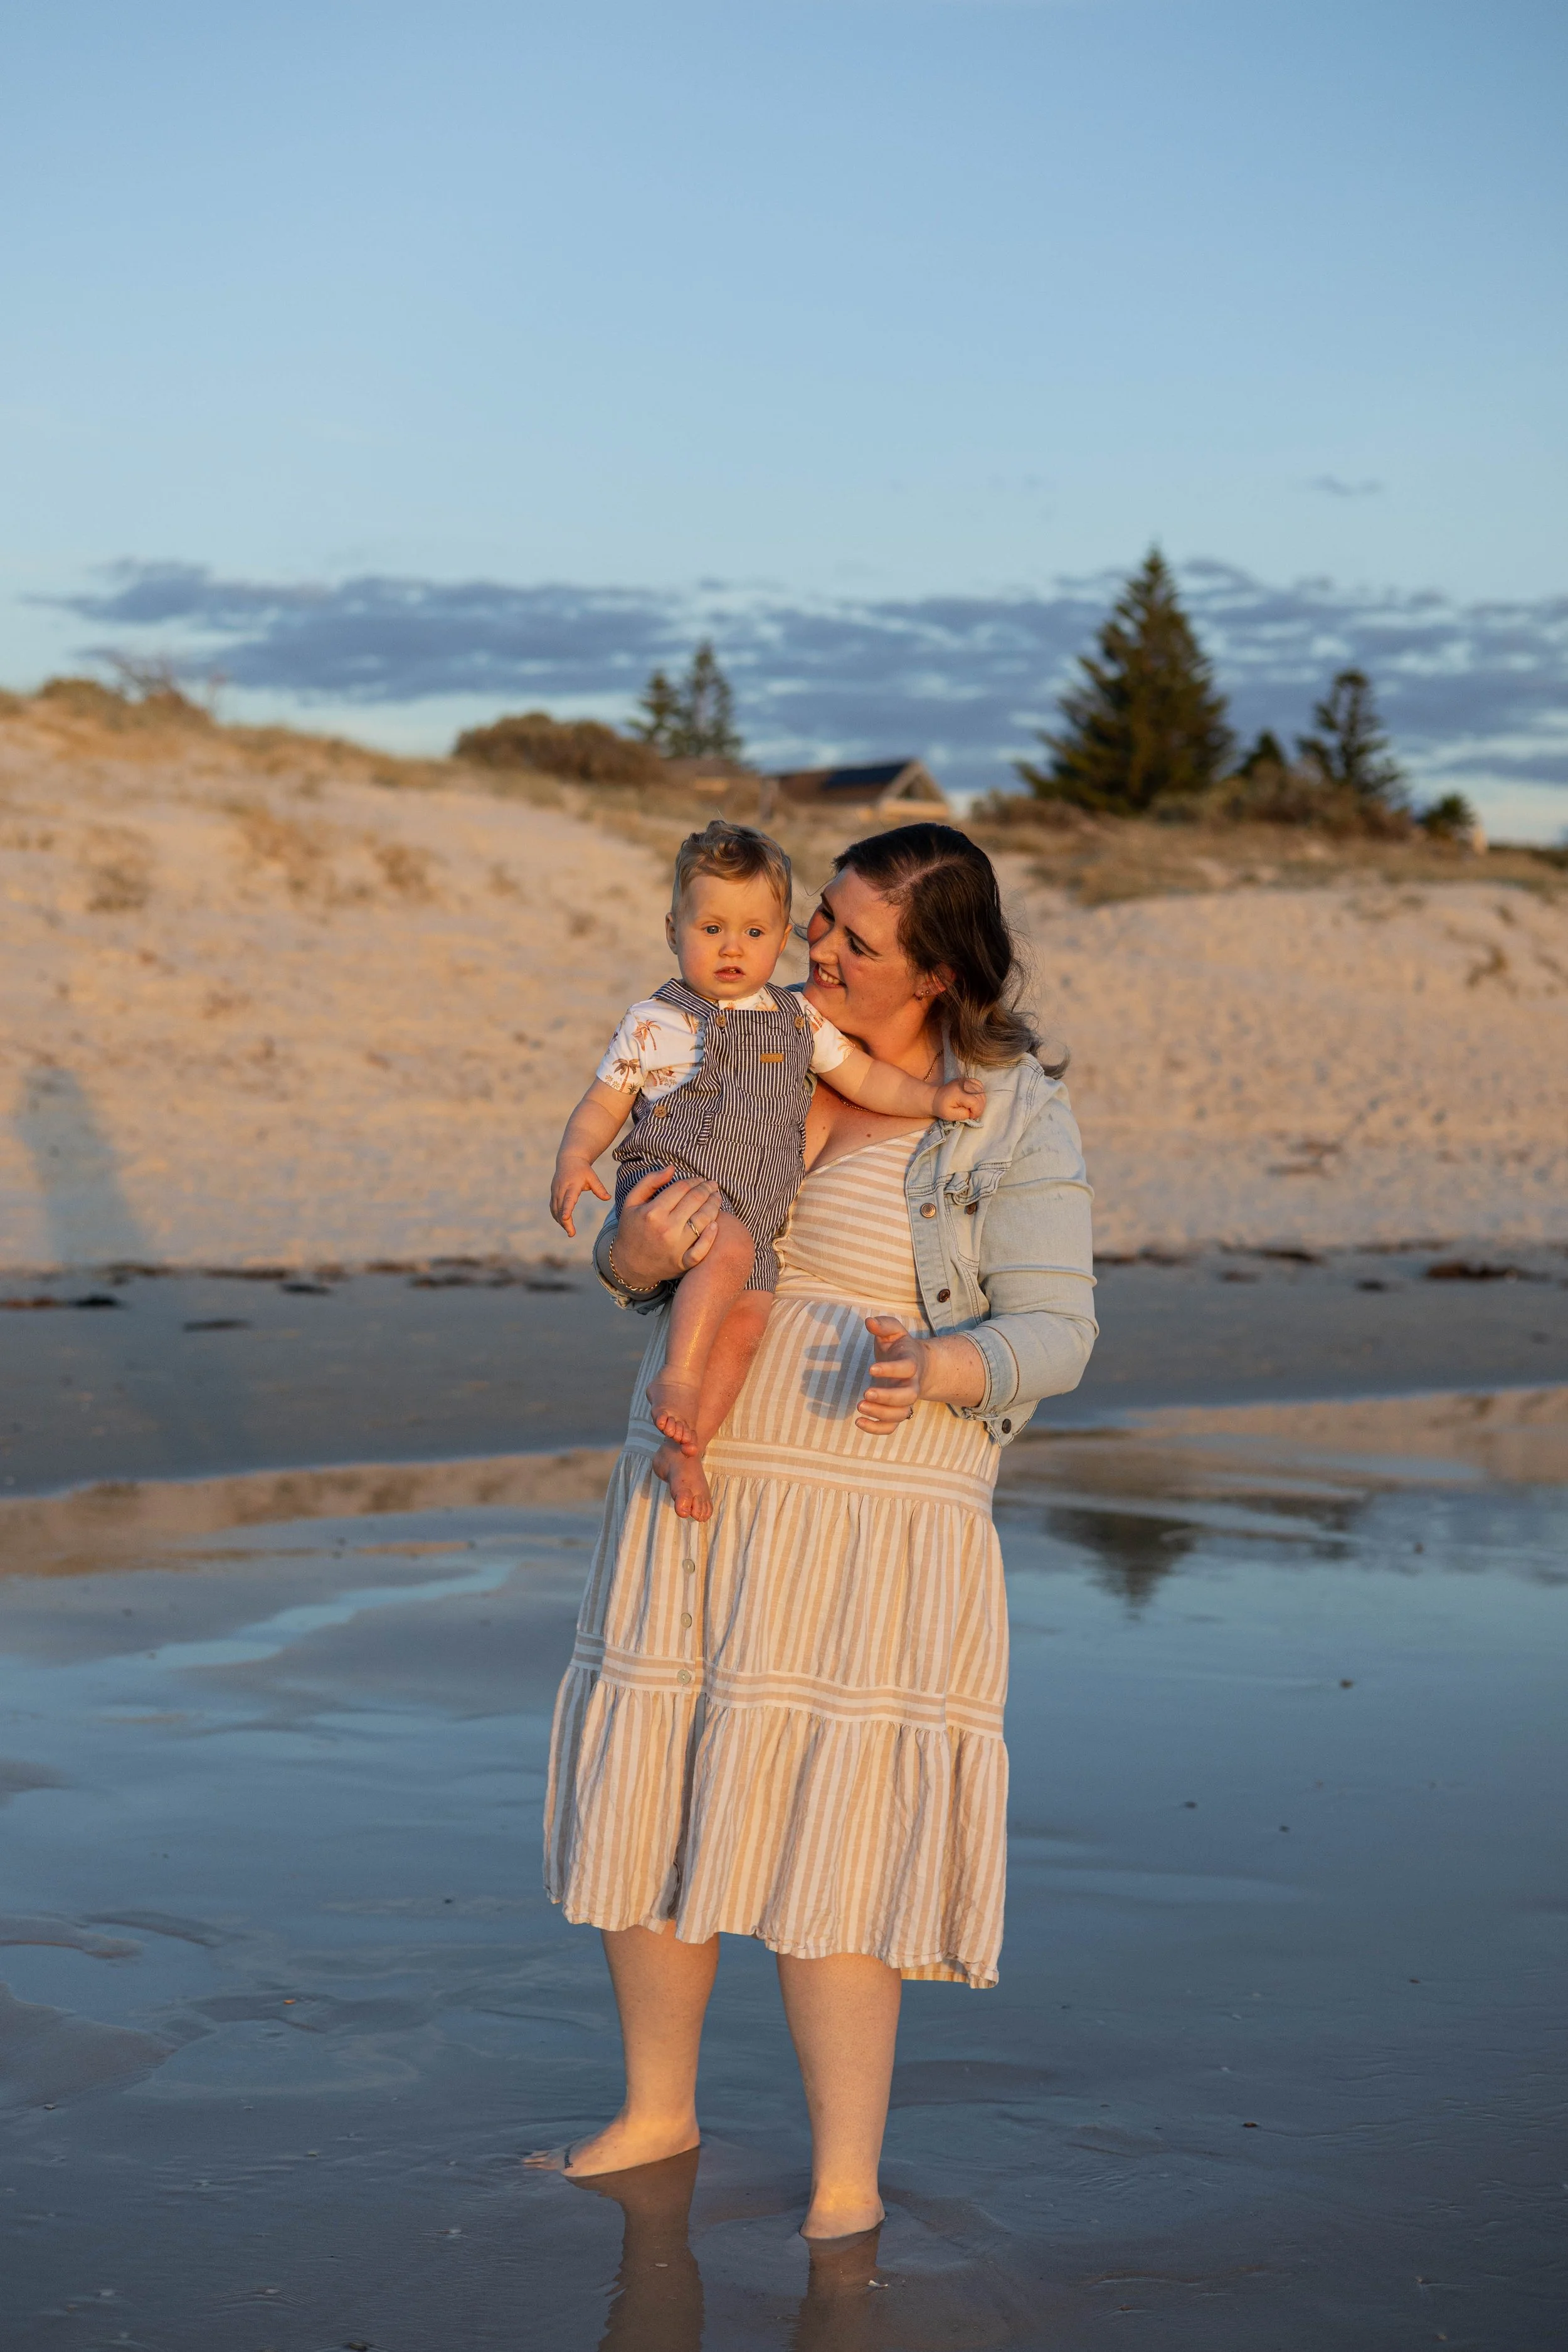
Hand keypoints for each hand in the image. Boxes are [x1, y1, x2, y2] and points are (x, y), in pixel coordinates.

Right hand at [551, 1158, 608, 1236]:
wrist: (569, 1159)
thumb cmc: (583, 1169)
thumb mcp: (592, 1177)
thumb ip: (599, 1188)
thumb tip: (608, 1198)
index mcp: (572, 1185)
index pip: (568, 1199)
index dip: (566, 1209)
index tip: (565, 1219)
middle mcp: (561, 1189)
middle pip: (560, 1208)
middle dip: (564, 1222)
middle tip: (572, 1234)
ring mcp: (555, 1191)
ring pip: (555, 1209)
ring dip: (560, 1221)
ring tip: (570, 1231)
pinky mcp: (553, 1193)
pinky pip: (553, 1207)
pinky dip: (556, 1216)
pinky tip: (563, 1223)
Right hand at [611, 1164, 722, 1285]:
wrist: (629, 1264)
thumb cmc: (632, 1229)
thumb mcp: (631, 1202)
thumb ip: (649, 1182)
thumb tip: (672, 1168)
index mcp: (652, 1212)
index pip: (682, 1188)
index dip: (694, 1180)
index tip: (700, 1179)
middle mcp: (666, 1228)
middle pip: (695, 1201)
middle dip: (707, 1188)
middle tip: (713, 1185)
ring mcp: (676, 1247)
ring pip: (703, 1220)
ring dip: (714, 1205)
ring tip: (717, 1197)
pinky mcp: (683, 1262)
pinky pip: (702, 1249)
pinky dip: (711, 1236)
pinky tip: (716, 1224)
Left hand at [857, 1314, 928, 1432]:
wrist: (918, 1365)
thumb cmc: (900, 1347)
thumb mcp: (894, 1332)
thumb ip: (884, 1325)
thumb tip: (869, 1322)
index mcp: (911, 1363)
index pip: (907, 1368)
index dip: (891, 1370)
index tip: (871, 1369)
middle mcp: (912, 1384)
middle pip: (908, 1396)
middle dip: (887, 1397)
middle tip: (865, 1393)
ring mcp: (905, 1401)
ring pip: (901, 1414)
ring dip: (881, 1413)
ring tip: (860, 1406)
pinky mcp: (896, 1411)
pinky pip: (892, 1427)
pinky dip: (877, 1429)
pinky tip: (858, 1422)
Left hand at [934, 1076, 985, 1122]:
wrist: (935, 1097)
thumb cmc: (941, 1107)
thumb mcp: (949, 1115)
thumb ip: (962, 1115)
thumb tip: (971, 1112)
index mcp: (958, 1093)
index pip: (975, 1102)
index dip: (976, 1111)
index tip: (971, 1116)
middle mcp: (964, 1084)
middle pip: (980, 1097)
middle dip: (979, 1108)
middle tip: (972, 1114)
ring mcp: (966, 1081)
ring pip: (981, 1091)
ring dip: (980, 1102)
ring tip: (973, 1108)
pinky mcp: (968, 1080)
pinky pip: (979, 1085)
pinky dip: (980, 1093)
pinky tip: (974, 1099)